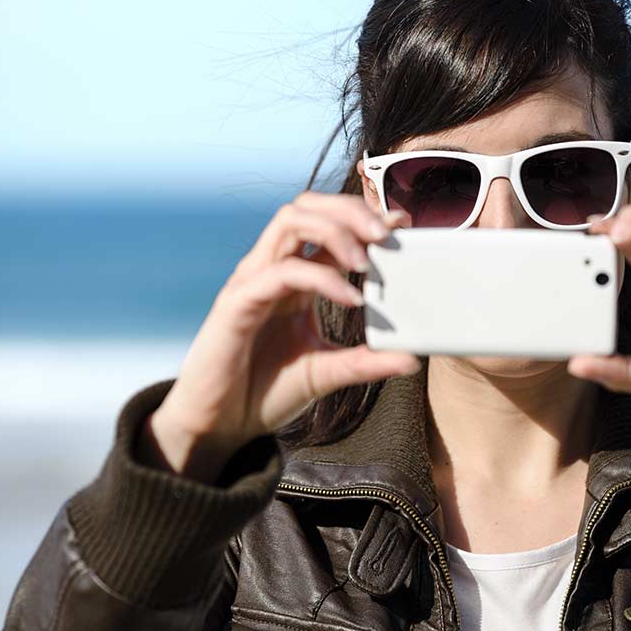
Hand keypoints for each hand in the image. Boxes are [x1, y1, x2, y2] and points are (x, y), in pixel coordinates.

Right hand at [141, 192, 419, 482]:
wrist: (218, 425)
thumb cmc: (263, 392)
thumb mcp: (326, 373)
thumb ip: (364, 362)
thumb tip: (411, 360)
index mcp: (292, 278)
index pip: (326, 225)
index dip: (364, 216)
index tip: (403, 224)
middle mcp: (271, 268)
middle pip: (306, 206)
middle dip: (350, 209)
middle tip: (387, 232)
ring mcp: (253, 280)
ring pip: (290, 221)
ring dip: (335, 230)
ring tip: (368, 259)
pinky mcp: (237, 302)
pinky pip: (282, 271)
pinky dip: (321, 277)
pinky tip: (350, 298)